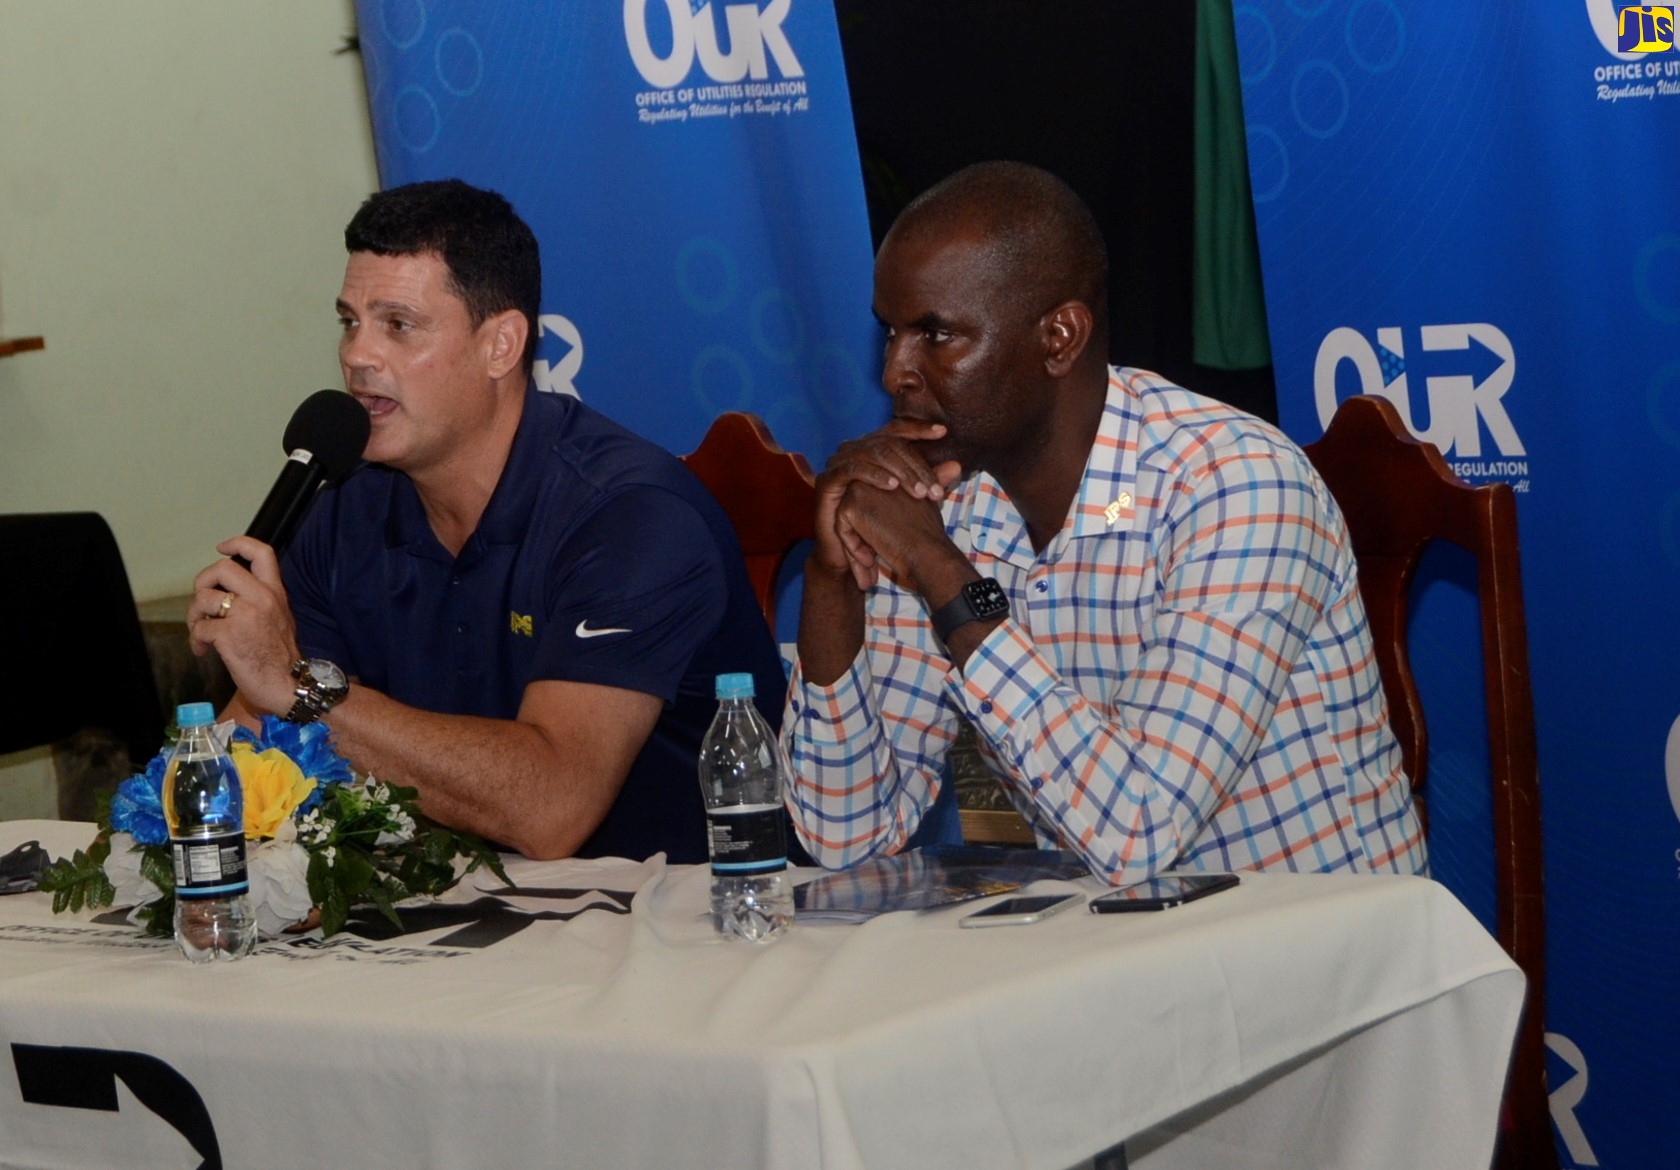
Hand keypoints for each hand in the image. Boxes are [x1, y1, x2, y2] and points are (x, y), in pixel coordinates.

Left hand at [186, 536, 300, 715]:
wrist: (290, 685)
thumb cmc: (281, 657)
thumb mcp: (280, 618)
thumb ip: (260, 600)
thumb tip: (228, 594)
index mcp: (275, 593)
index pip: (261, 553)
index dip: (238, 543)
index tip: (223, 548)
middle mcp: (262, 598)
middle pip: (222, 568)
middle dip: (202, 582)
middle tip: (203, 602)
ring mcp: (245, 615)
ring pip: (203, 598)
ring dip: (195, 617)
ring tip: (202, 633)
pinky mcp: (229, 635)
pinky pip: (200, 628)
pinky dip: (197, 640)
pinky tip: (205, 651)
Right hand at [812, 420, 962, 589]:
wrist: (849, 554)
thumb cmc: (879, 525)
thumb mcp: (909, 501)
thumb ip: (929, 481)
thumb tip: (957, 465)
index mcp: (871, 450)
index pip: (896, 431)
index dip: (918, 428)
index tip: (943, 431)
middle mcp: (853, 450)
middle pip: (888, 443)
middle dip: (916, 465)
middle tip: (935, 489)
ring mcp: (837, 463)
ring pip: (872, 453)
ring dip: (900, 472)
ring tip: (920, 493)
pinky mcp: (826, 481)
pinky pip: (852, 469)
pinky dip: (874, 475)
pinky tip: (892, 486)